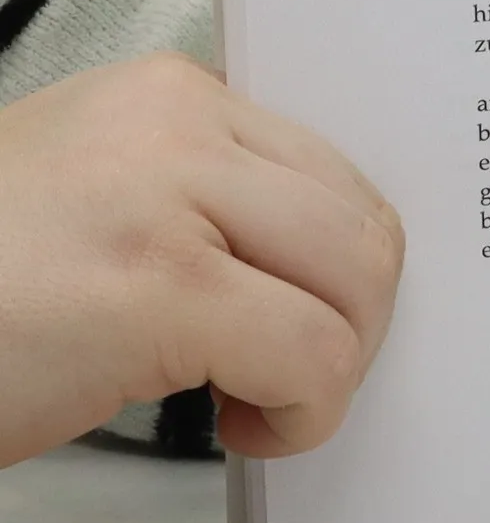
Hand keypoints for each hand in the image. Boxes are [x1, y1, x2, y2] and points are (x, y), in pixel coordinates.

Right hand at [0, 53, 402, 464]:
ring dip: (333, 367)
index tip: (299, 320)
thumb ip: (200, 201)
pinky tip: (239, 428)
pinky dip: (303, 413)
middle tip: (288, 378)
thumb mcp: (92, 202)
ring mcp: (166, 196)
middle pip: (364, 224)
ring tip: (257, 400)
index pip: (332, 172)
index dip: (336, 269)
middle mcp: (174, 122)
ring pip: (358, 283)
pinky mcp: (160, 285)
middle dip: (353, 321)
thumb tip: (325, 262)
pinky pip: (312, 354)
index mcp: (165, 95)